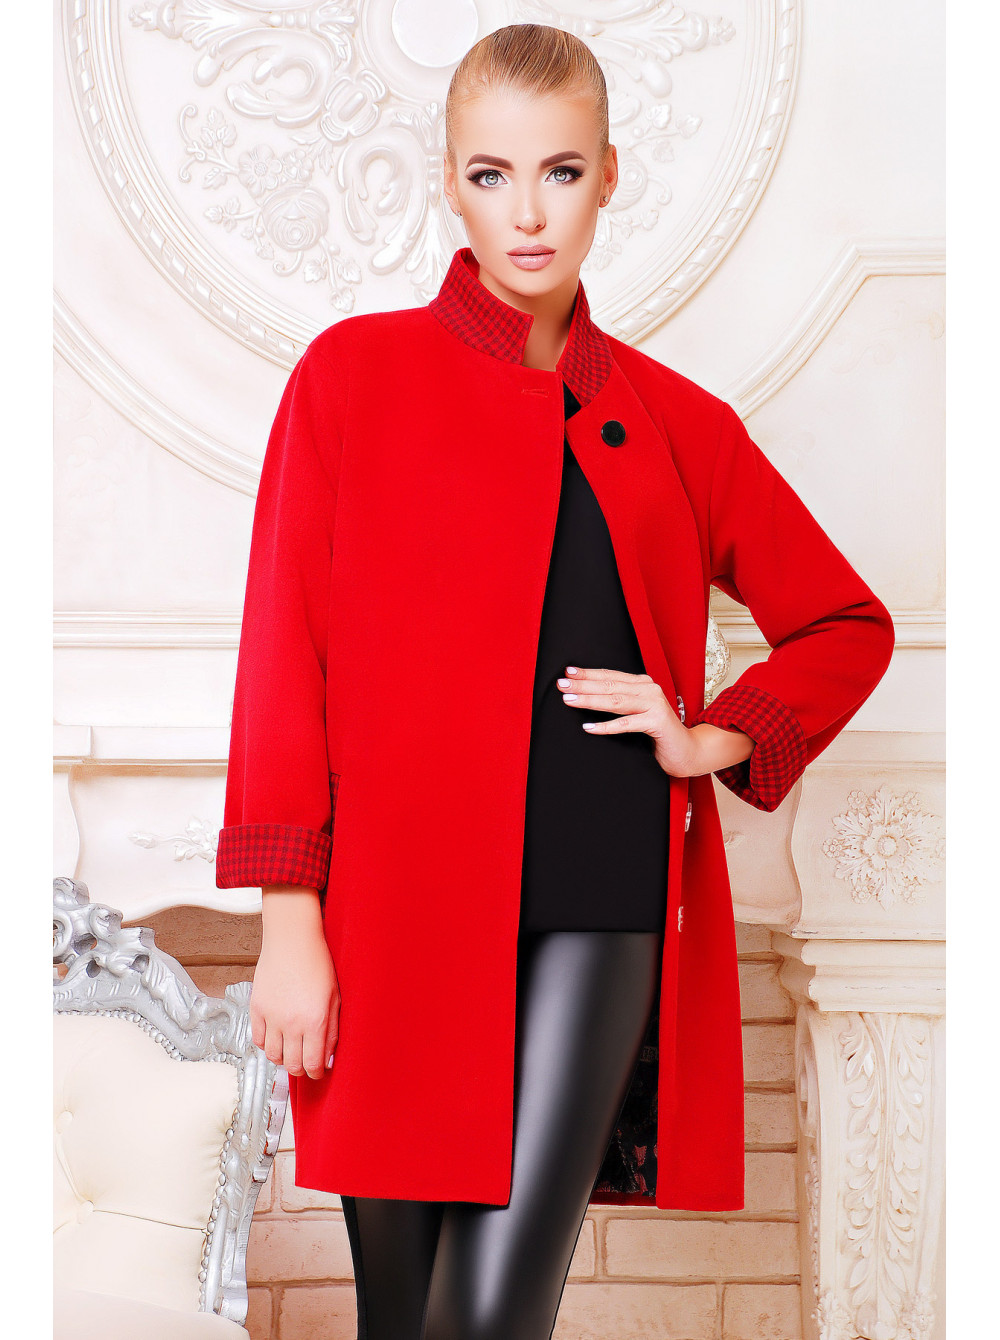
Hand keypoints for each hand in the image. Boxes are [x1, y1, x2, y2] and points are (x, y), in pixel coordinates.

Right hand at [251, 887, 340, 1080]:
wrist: (292, 940)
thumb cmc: (318, 963)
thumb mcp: (335, 998)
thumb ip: (332, 1031)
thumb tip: (328, 1058)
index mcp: (315, 1021)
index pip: (313, 1064)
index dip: (317, 1073)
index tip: (319, 1071)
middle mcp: (291, 1023)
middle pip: (292, 1065)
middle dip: (301, 1069)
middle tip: (306, 1062)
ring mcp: (272, 1017)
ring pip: (273, 1056)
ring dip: (283, 1058)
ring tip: (291, 1050)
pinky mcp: (257, 1008)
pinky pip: (258, 1039)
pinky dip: (267, 1044)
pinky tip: (276, 1037)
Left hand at [556, 666, 753, 777]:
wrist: (687, 751)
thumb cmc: (658, 734)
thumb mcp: (637, 714)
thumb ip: (620, 704)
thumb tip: (586, 697)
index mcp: (643, 684)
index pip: (611, 676)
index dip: (588, 674)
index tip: (567, 673)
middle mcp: (649, 689)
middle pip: (610, 685)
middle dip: (583, 685)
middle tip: (561, 685)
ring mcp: (655, 704)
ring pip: (616, 701)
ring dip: (590, 700)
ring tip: (569, 700)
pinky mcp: (658, 721)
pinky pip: (627, 724)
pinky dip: (607, 726)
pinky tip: (589, 727)